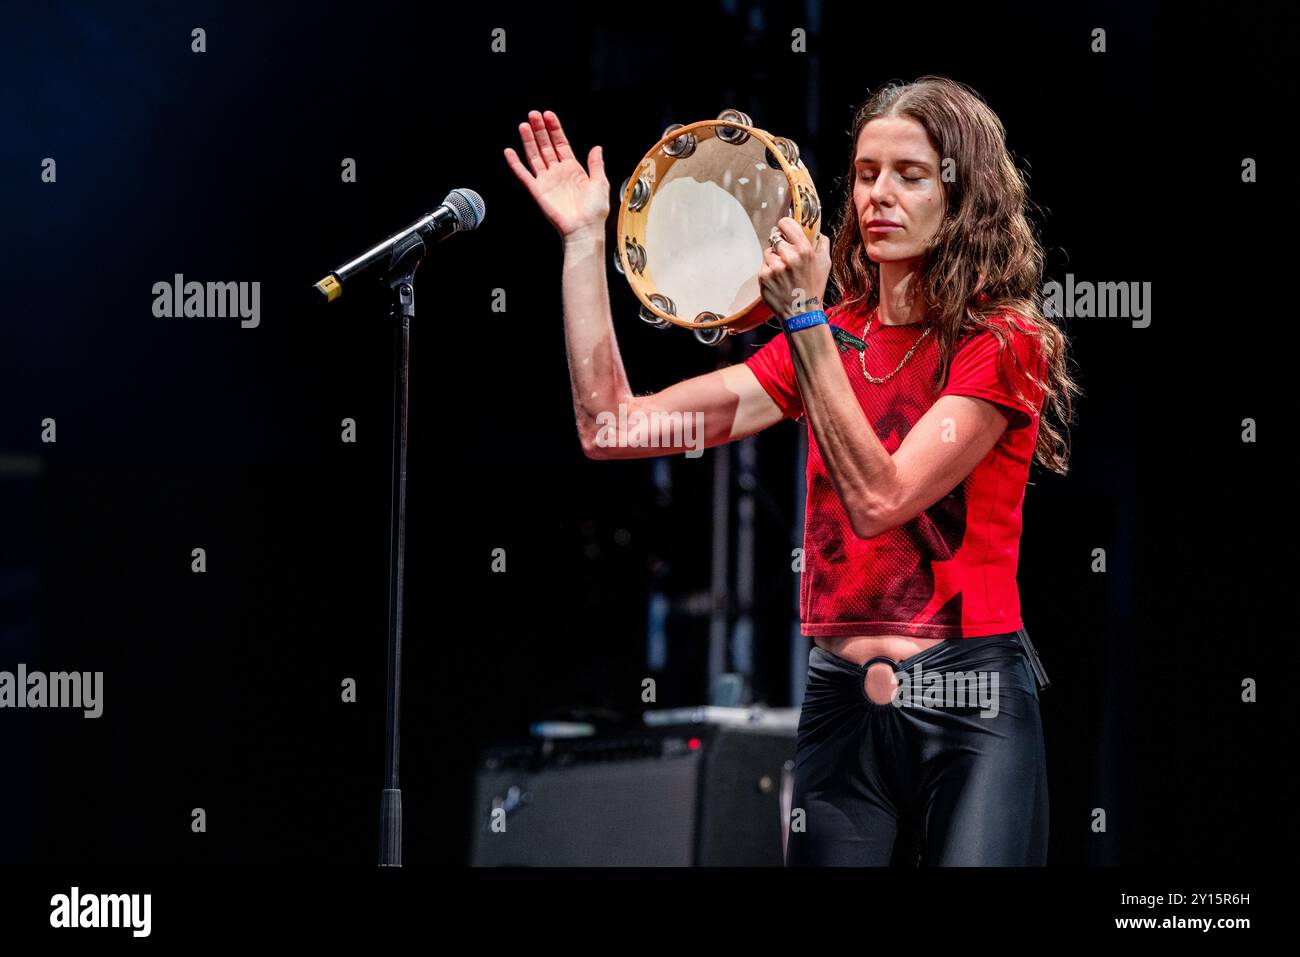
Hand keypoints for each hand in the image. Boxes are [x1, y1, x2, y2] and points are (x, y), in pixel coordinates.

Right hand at [504, 110, 609, 240]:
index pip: (561, 144)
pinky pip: (524, 175)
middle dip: (540, 130)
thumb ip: (596, 164)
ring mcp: (547, 181)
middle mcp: (558, 173)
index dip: (555, 129)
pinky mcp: (538, 191)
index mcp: (574, 169)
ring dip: (529, 141)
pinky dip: (515, 164)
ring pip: (535, 156)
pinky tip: (510, 152)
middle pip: (546, 146)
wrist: (584, 230)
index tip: (549, 116)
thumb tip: (597, 148)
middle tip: (534, 115)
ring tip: (524, 125)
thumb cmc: (594, 212)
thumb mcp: (600, 183)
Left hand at [758, 218, 831, 319]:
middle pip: (776, 238)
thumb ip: (822, 243)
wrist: (801, 313)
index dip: (785, 226)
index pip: (786, 223)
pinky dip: (769, 271)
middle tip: (787, 258)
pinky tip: (778, 281)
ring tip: (783, 273)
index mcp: (804, 250)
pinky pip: (763, 266)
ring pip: (768, 252)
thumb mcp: (825, 264)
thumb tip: (817, 232)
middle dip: (781, 246)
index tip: (785, 231)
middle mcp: (788, 256)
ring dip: (774, 259)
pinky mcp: (763, 277)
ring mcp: (774, 267)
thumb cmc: (814, 288)